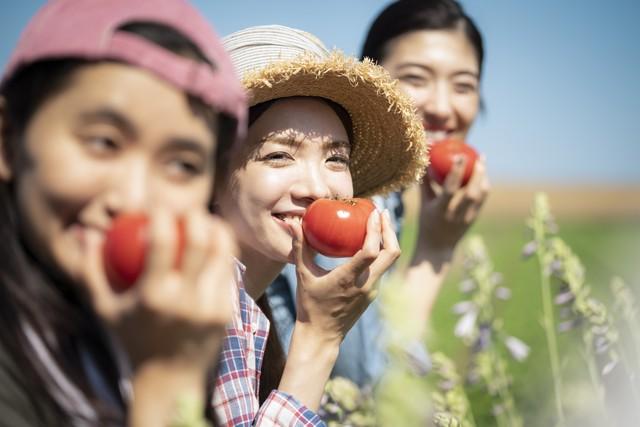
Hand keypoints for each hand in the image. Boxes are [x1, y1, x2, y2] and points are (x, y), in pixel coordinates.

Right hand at [81, 208, 235, 372]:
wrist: (170, 377)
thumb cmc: (132, 337)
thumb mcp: (104, 309)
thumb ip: (91, 271)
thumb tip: (90, 234)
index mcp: (153, 296)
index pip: (162, 241)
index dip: (162, 214)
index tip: (158, 207)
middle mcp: (185, 300)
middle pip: (200, 241)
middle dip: (196, 215)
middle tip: (189, 210)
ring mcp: (210, 306)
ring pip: (223, 253)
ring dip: (217, 230)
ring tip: (207, 222)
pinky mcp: (227, 312)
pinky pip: (229, 272)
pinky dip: (223, 255)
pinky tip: (217, 246)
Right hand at [289, 209, 399, 343]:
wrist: (321, 336)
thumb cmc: (309, 305)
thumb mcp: (303, 275)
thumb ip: (299, 247)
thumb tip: (293, 222)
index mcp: (348, 279)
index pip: (371, 251)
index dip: (376, 230)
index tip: (373, 212)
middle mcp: (366, 285)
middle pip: (391, 253)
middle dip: (389, 230)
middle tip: (380, 212)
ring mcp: (372, 290)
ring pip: (390, 261)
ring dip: (387, 240)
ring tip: (378, 222)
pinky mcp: (372, 294)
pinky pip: (381, 268)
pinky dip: (380, 252)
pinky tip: (370, 242)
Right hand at [417, 155, 489, 258]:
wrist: (437, 248)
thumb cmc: (426, 223)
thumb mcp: (424, 205)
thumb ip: (425, 185)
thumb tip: (425, 164)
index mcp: (441, 211)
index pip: (450, 189)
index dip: (456, 172)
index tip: (460, 156)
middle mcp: (456, 215)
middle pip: (471, 193)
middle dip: (477, 173)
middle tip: (479, 157)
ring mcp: (467, 219)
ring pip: (481, 196)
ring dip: (483, 178)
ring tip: (482, 163)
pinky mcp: (474, 219)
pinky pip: (482, 200)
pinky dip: (483, 186)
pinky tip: (482, 176)